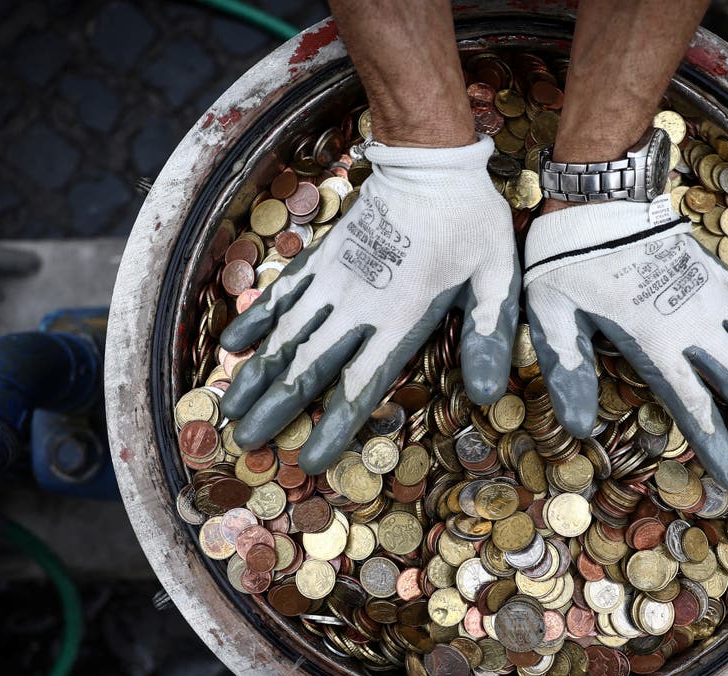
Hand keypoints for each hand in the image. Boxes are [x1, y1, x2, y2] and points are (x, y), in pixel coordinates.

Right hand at [220, 134, 517, 473]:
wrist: (429, 161)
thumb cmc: (471, 223)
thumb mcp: (497, 278)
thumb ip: (489, 335)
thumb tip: (488, 397)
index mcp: (401, 317)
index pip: (361, 384)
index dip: (334, 426)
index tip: (308, 462)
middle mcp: (358, 305)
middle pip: (309, 367)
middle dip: (277, 409)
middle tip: (249, 443)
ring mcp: (334, 280)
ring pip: (286, 335)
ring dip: (257, 374)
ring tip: (230, 408)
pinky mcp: (322, 257)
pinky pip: (282, 293)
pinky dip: (255, 319)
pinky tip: (232, 344)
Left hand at [523, 199, 727, 491]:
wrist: (602, 196)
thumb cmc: (569, 261)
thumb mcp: (553, 317)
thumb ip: (568, 371)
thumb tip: (577, 429)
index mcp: (656, 342)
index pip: (694, 405)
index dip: (717, 445)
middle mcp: (696, 324)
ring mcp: (713, 297)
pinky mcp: (719, 275)